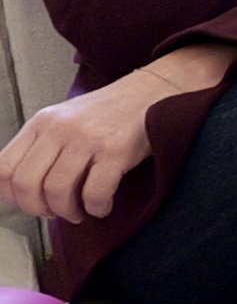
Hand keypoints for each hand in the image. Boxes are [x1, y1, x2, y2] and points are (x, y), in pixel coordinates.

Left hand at [0, 44, 233, 224]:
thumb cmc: (113, 111)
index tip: (28, 203)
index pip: (4, 167)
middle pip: (27, 183)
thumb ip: (43, 147)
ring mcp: (87, 139)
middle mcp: (59, 129)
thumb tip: (26, 188)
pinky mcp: (115, 150)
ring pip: (58, 191)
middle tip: (55, 212)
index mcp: (42, 122)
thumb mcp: (66, 120)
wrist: (156, 91)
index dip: (11, 195)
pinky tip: (102, 206)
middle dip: (39, 209)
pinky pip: (95, 192)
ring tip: (80, 212)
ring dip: (68, 211)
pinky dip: (96, 207)